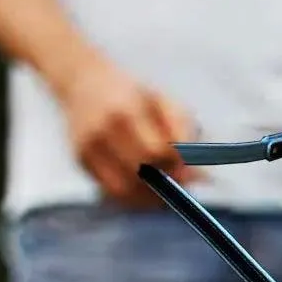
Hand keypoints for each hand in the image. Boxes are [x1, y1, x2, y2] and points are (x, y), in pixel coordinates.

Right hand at [56, 57, 196, 204]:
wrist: (84, 82)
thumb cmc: (135, 96)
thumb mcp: (165, 102)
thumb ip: (185, 133)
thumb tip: (202, 176)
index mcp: (126, 111)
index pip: (157, 151)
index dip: (177, 166)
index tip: (189, 169)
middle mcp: (102, 129)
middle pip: (141, 173)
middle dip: (166, 182)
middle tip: (180, 182)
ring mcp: (87, 146)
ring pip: (125, 190)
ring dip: (150, 198)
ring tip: (165, 189)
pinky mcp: (79, 160)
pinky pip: (111, 192)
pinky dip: (133, 198)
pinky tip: (146, 191)